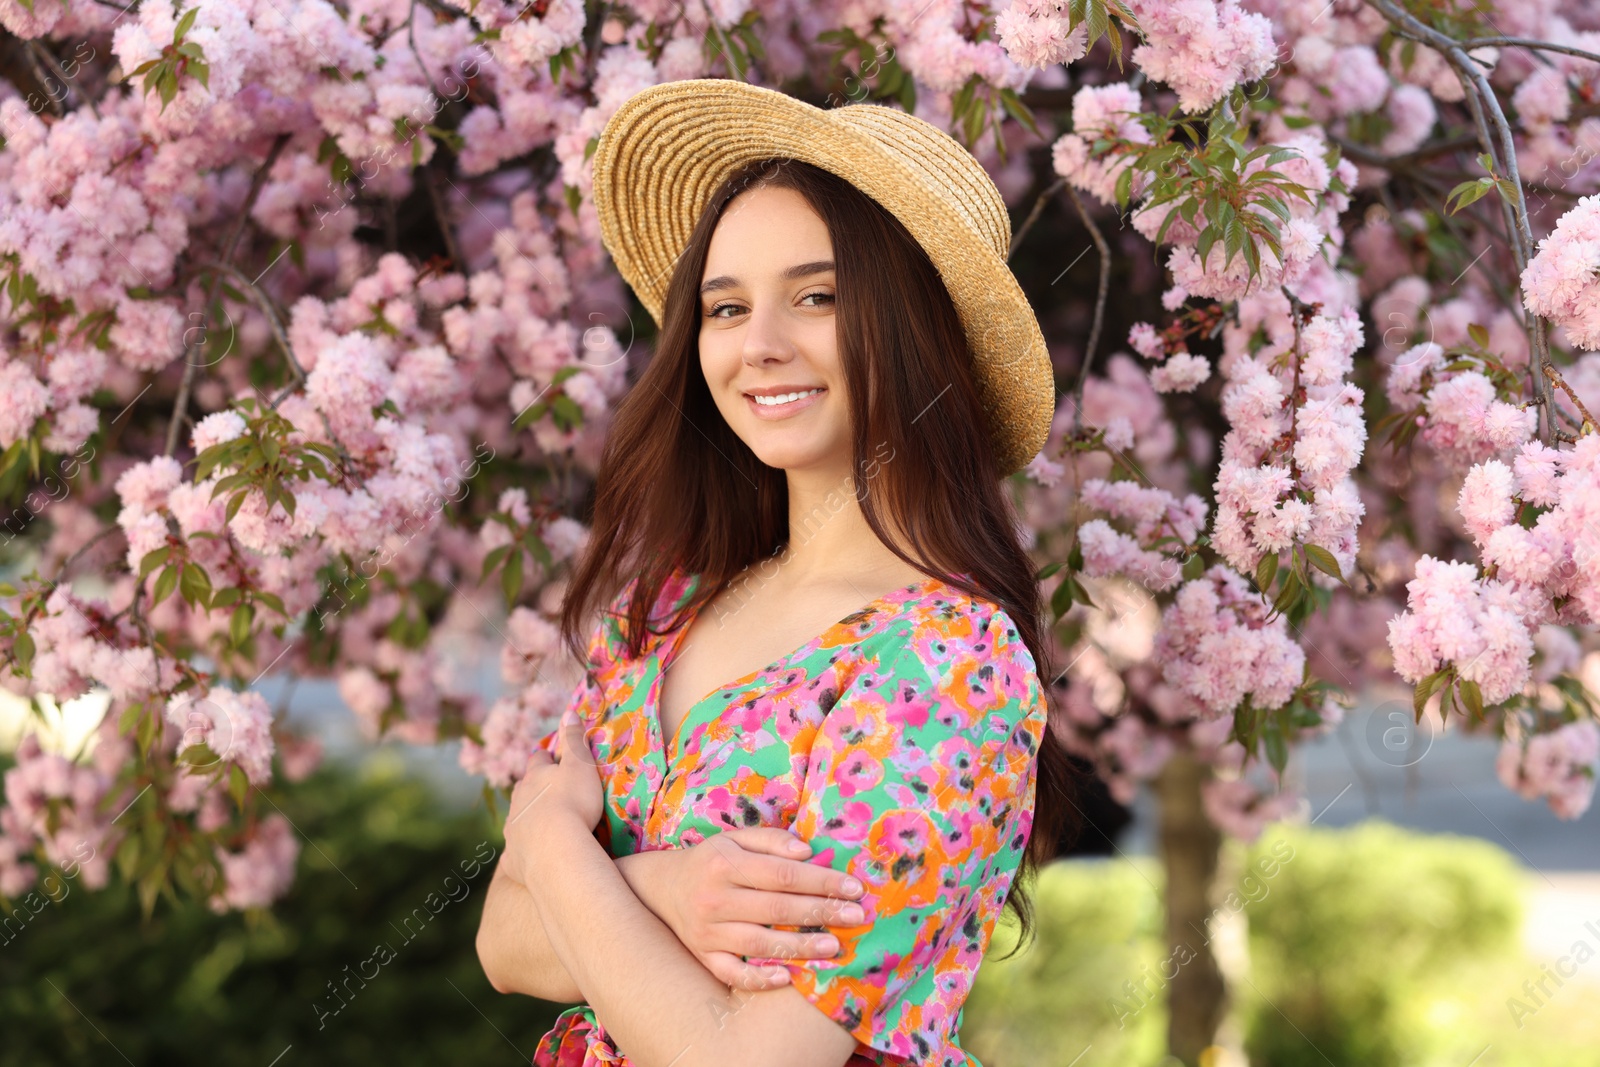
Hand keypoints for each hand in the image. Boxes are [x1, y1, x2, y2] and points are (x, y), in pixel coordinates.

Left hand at [505, 711, 603, 882]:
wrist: (555, 849)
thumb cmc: (573, 802)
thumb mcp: (579, 765)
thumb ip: (574, 739)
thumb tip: (569, 711)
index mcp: (534, 777)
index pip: (537, 760)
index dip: (545, 757)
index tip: (552, 758)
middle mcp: (518, 801)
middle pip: (522, 788)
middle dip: (532, 787)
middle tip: (548, 792)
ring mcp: (513, 830)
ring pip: (516, 818)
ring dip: (526, 817)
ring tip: (542, 824)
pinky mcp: (513, 858)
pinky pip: (515, 852)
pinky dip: (522, 850)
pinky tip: (529, 857)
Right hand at [644, 828, 869, 992]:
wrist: (660, 889)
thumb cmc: (710, 861)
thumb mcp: (735, 839)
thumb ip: (771, 840)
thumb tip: (807, 853)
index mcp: (726, 863)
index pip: (783, 874)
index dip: (821, 881)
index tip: (854, 888)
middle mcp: (715, 897)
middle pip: (776, 908)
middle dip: (821, 912)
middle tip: (856, 917)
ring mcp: (708, 931)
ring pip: (759, 943)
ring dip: (800, 946)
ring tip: (833, 947)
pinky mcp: (703, 956)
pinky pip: (732, 973)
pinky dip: (758, 977)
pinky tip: (786, 977)